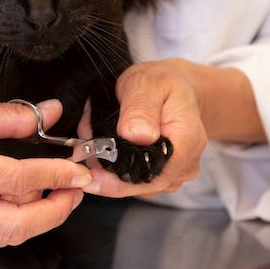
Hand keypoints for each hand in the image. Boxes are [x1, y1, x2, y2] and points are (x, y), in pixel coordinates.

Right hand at [0, 87, 92, 246]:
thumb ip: (4, 117)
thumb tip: (47, 115)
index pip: (17, 181)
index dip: (56, 175)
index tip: (79, 169)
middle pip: (14, 226)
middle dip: (54, 211)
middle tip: (75, 189)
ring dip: (32, 220)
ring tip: (49, 192)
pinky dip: (1, 220)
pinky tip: (11, 199)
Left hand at [82, 59, 207, 198]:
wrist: (174, 87)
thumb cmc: (161, 83)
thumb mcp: (147, 84)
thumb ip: (140, 108)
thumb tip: (136, 135)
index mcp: (186, 141)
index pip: (153, 176)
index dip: (119, 180)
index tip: (91, 171)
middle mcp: (185, 164)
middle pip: (141, 185)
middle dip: (107, 172)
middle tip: (82, 149)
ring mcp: (175, 173)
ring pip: (135, 184)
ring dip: (108, 169)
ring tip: (92, 140)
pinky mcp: (162, 174)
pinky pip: (135, 180)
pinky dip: (115, 167)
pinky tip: (104, 147)